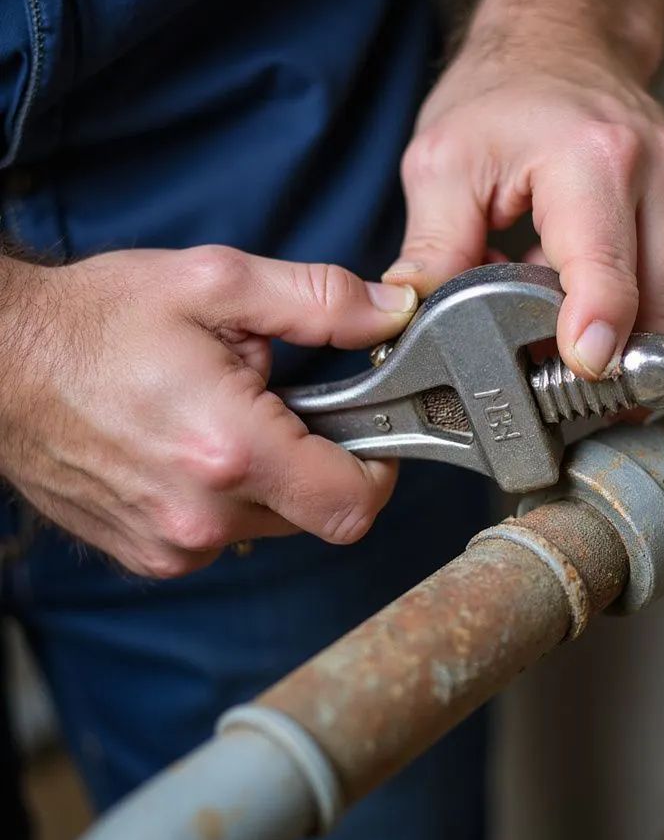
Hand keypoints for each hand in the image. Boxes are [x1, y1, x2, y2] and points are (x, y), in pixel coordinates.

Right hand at [0, 247, 418, 577]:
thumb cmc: (96, 321)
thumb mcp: (216, 283)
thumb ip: (319, 302)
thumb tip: (391, 314)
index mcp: (231, 450)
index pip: (355, 504)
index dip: (379, 470)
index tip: (369, 434)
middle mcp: (202, 516)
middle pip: (318, 515)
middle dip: (318, 462)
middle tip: (278, 407)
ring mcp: (172, 546)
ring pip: (274, 525)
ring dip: (271, 479)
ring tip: (222, 421)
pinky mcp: (149, 556)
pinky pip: (225, 535)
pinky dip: (229, 498)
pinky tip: (191, 450)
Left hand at [385, 35, 663, 379]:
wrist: (563, 45)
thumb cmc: (505, 98)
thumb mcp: (442, 165)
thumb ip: (429, 253)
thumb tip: (410, 322)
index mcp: (595, 161)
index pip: (609, 277)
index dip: (598, 343)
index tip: (584, 374)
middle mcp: (663, 174)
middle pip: (658, 315)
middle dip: (609, 362)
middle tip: (554, 376)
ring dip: (624, 329)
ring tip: (568, 299)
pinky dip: (644, 302)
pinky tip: (602, 274)